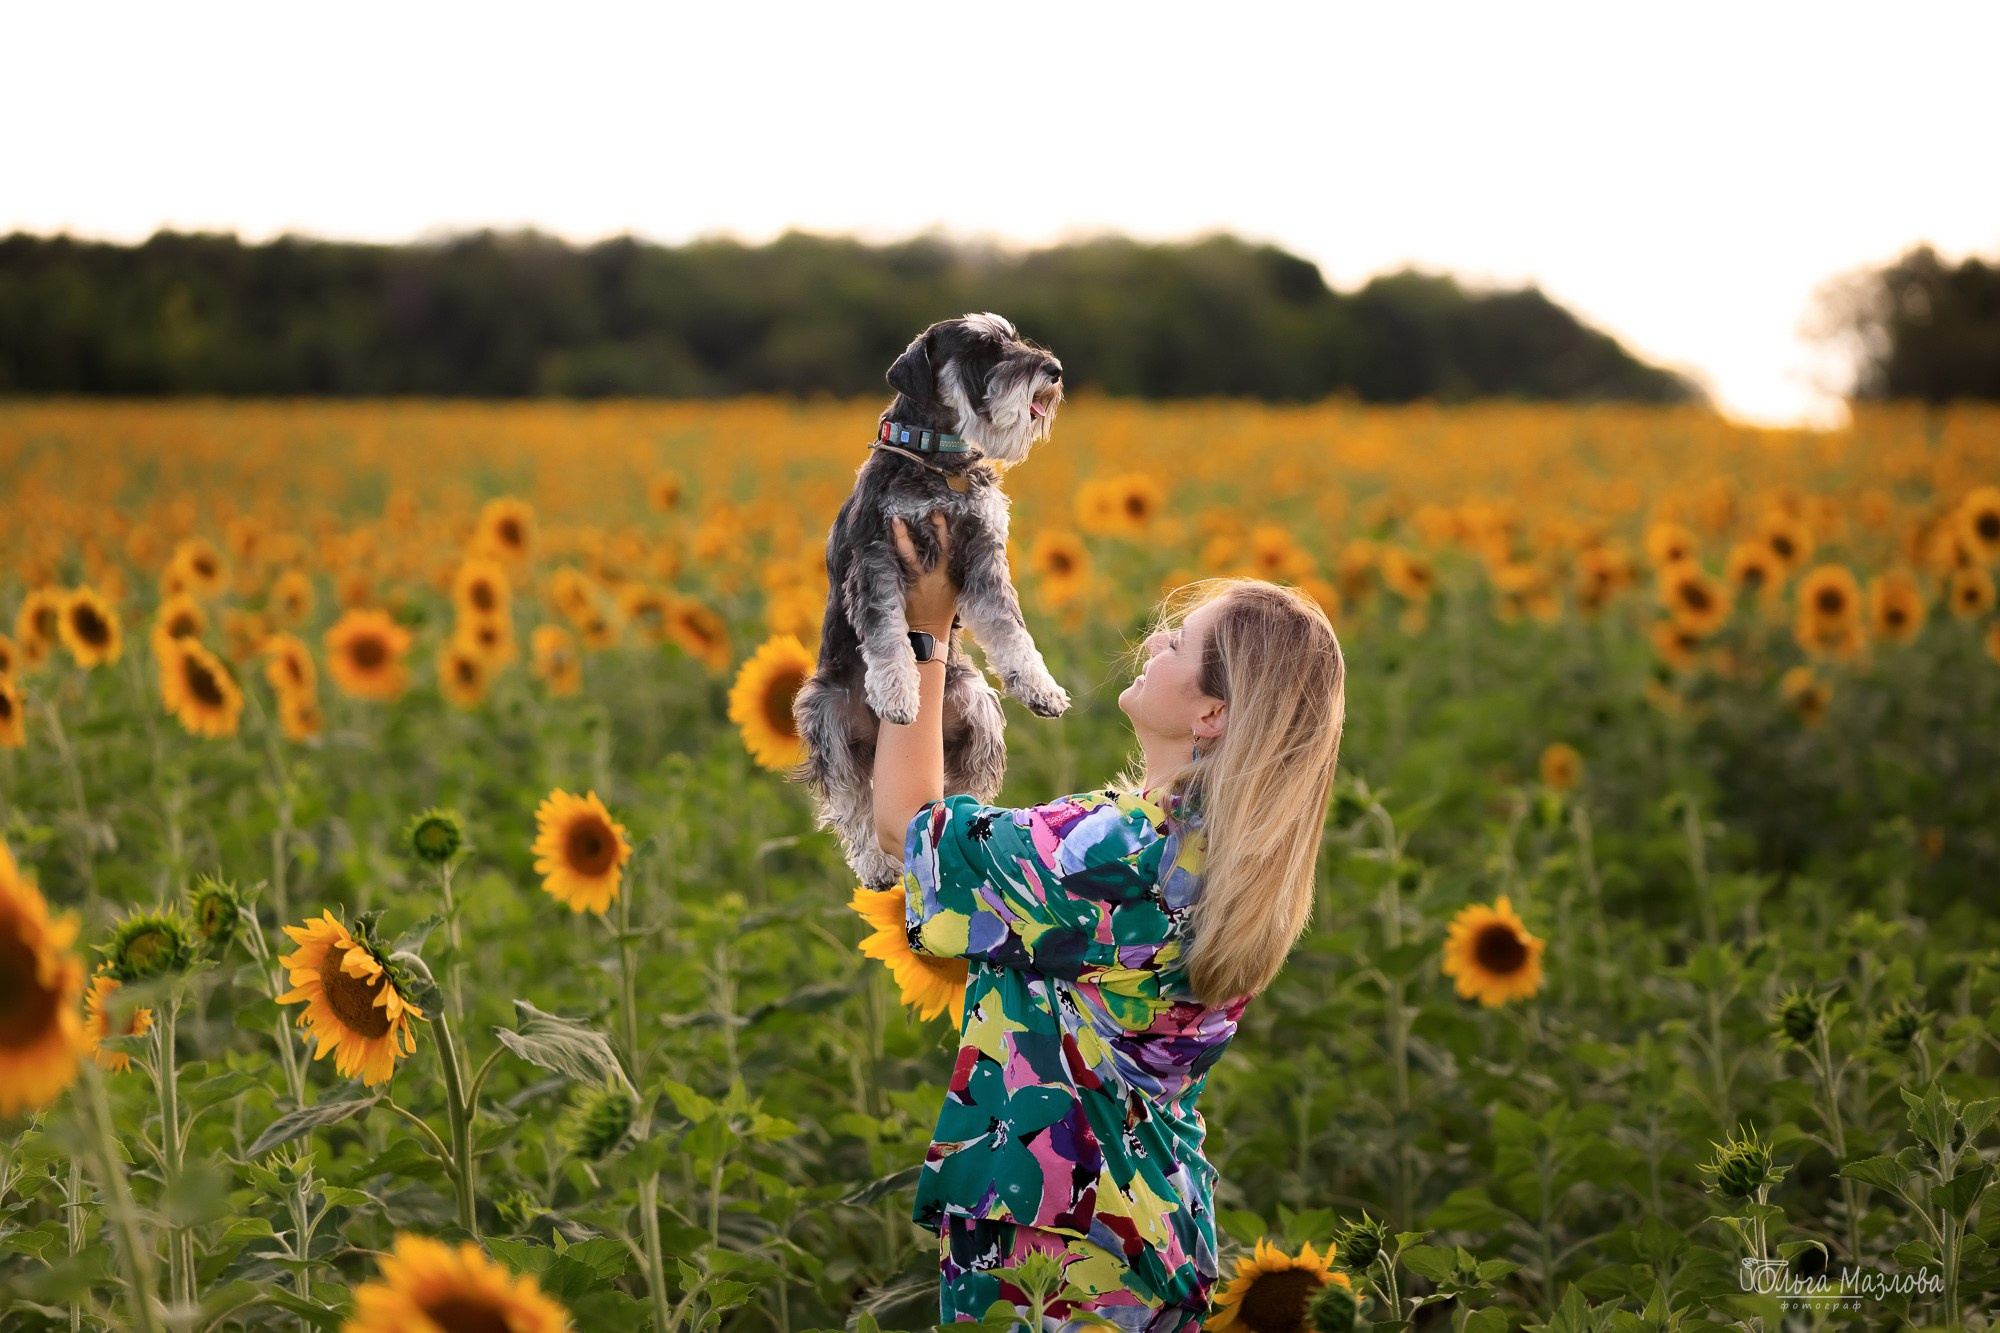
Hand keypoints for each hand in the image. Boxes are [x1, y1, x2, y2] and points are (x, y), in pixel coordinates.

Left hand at [891, 512, 958, 632]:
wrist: (929, 632)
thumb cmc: (945, 608)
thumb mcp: (957, 588)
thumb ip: (956, 569)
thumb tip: (963, 548)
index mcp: (942, 575)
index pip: (943, 548)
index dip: (941, 530)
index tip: (936, 513)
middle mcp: (924, 578)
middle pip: (912, 555)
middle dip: (904, 536)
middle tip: (896, 518)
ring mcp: (910, 584)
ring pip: (900, 562)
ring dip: (894, 544)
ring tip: (887, 529)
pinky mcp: (900, 590)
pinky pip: (894, 570)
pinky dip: (888, 557)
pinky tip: (880, 544)